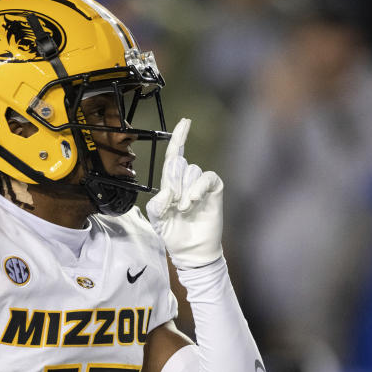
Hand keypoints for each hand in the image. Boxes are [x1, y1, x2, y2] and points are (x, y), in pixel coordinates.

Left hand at [146, 118, 223, 267]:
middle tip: (173, 206)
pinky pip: (206, 177)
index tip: (185, 121)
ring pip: (191, 171)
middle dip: (172, 183)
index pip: (174, 155)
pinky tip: (192, 202)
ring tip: (184, 210)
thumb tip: (169, 188)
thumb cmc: (173, 234)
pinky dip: (197, 187)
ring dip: (184, 191)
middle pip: (178, 164)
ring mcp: (201, 185)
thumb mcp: (157, 218)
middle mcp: (187, 180)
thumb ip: (157, 201)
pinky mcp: (214, 190)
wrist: (190, 250)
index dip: (179, 137)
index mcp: (172, 183)